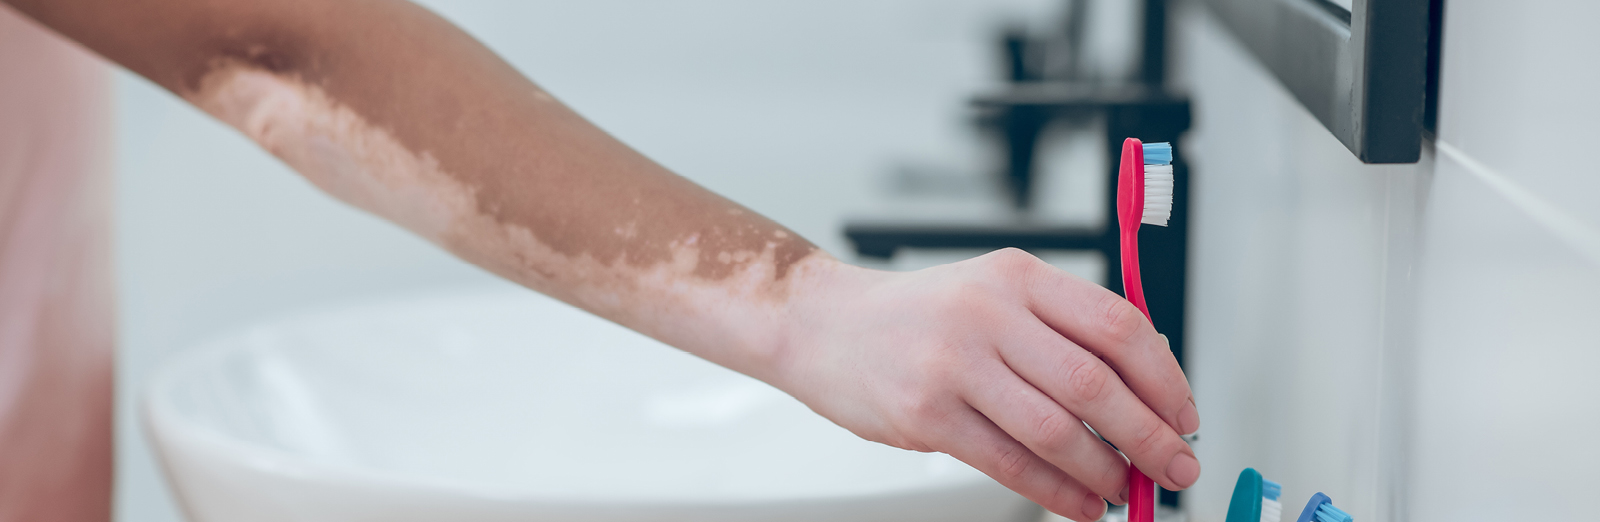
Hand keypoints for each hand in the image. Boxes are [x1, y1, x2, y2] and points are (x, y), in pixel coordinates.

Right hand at [775, 248, 1199, 521]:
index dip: (1165, 378)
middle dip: (1149, 435)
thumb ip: (1061, 331)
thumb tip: (1145, 396)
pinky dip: (1057, 491)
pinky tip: (1080, 503)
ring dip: (1105, 470)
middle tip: (1175, 467)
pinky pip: (1009, 463)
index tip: (1184, 416)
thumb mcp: (993, 293)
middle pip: (1096, 382)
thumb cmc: (919, 316)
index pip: (1117, 325)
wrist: (824, 326)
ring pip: (1056, 429)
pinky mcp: (925, 414)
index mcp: (1017, 275)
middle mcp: (988, 312)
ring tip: (1126, 490)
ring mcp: (953, 363)